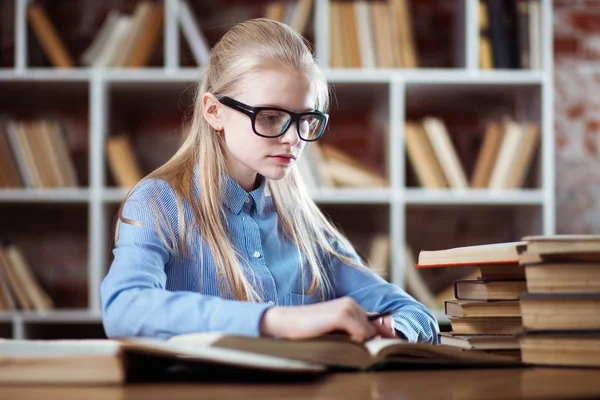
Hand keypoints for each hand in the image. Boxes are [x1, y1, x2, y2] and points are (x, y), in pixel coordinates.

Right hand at [259, 297, 396, 342]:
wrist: (287, 322)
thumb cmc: (309, 330)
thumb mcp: (335, 331)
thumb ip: (353, 333)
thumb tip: (374, 343)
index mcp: (351, 306)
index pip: (378, 322)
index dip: (382, 335)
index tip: (381, 346)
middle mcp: (352, 303)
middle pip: (376, 329)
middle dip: (370, 341)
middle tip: (354, 348)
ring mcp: (348, 307)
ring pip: (370, 333)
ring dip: (361, 343)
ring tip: (342, 344)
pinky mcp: (342, 314)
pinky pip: (362, 334)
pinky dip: (356, 343)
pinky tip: (339, 342)